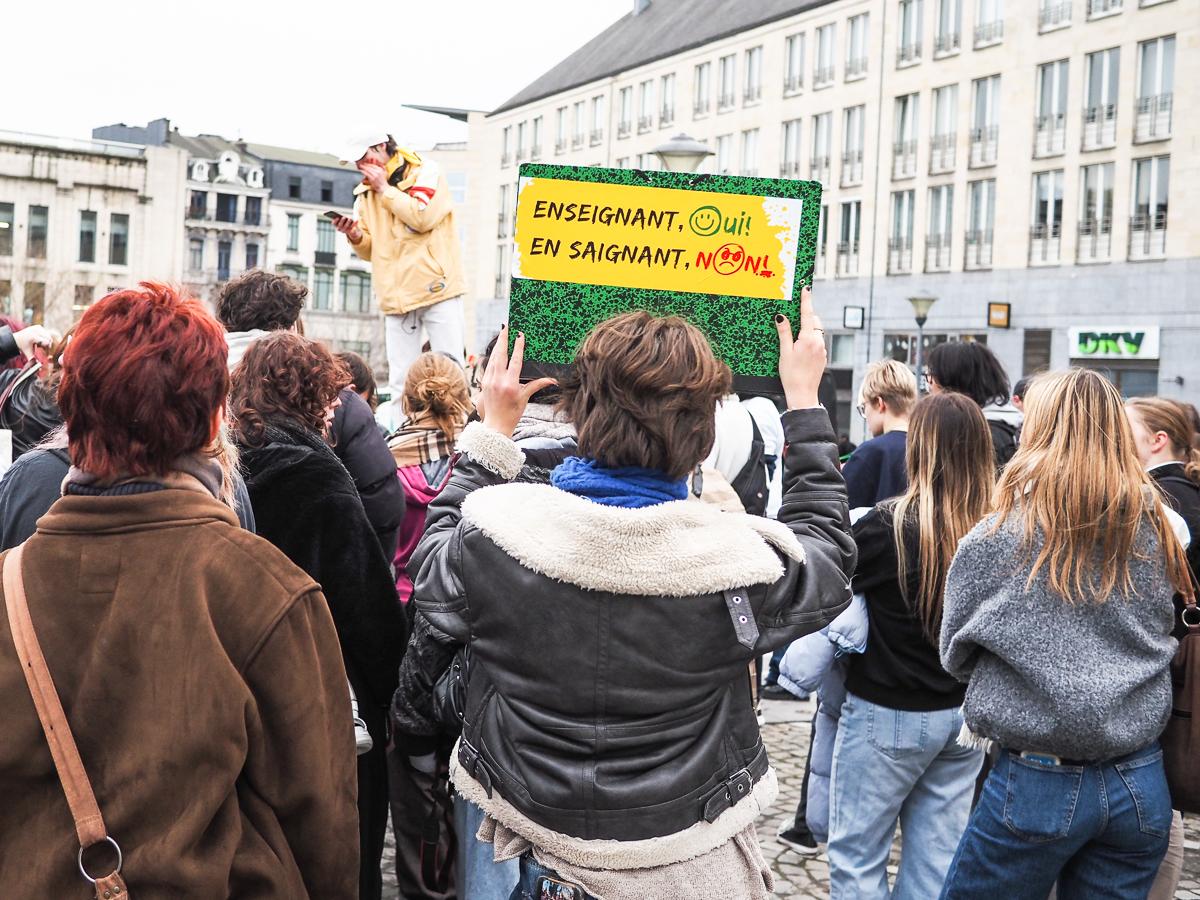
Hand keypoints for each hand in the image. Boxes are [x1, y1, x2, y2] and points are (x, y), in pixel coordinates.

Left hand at [14, 324, 57, 358]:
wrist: (16, 339)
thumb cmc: (23, 347)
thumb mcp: (28, 354)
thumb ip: (34, 361)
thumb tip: (39, 370)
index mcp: (33, 337)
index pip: (47, 342)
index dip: (47, 348)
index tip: (42, 351)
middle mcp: (36, 330)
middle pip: (49, 339)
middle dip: (47, 344)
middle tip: (40, 347)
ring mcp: (37, 327)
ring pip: (49, 336)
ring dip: (46, 341)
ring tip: (39, 344)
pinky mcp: (38, 326)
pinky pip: (46, 333)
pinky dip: (44, 337)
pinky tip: (39, 339)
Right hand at [332, 215, 362, 243]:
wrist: (353, 232)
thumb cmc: (347, 224)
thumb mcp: (345, 221)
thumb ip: (342, 218)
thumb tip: (343, 216)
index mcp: (338, 226)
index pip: (334, 224)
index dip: (335, 221)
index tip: (337, 217)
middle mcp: (341, 229)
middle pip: (340, 225)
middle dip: (342, 221)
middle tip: (344, 217)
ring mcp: (346, 231)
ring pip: (346, 227)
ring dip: (348, 222)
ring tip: (349, 219)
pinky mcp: (352, 232)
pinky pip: (353, 228)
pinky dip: (355, 224)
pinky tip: (357, 220)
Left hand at [358, 162, 388, 193]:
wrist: (383, 187)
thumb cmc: (382, 181)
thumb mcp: (384, 173)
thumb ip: (381, 167)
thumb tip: (375, 163)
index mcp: (380, 170)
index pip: (373, 165)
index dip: (368, 164)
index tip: (365, 163)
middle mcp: (378, 172)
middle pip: (370, 166)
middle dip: (365, 165)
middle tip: (361, 164)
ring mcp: (375, 175)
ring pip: (368, 169)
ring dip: (363, 167)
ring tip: (360, 166)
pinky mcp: (372, 179)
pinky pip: (366, 174)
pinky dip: (363, 171)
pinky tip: (361, 170)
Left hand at [480, 326, 556, 438]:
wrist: (496, 425)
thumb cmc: (513, 413)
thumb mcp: (525, 398)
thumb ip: (537, 385)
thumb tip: (553, 380)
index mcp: (510, 384)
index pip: (515, 360)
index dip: (518, 346)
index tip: (520, 335)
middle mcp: (498, 381)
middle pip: (500, 354)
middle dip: (503, 339)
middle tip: (506, 326)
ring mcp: (489, 381)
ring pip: (493, 358)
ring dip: (498, 345)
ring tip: (502, 334)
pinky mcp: (484, 382)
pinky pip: (489, 365)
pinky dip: (493, 356)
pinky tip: (496, 349)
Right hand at [775, 287, 826, 410]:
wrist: (803, 394)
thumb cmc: (791, 375)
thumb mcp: (784, 352)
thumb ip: (784, 333)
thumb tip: (781, 317)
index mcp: (808, 339)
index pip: (808, 314)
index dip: (806, 300)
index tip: (806, 288)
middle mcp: (819, 343)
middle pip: (814, 322)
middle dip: (806, 319)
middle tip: (793, 322)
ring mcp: (822, 350)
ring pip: (816, 332)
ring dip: (807, 331)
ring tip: (795, 341)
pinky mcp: (823, 357)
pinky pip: (817, 343)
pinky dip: (810, 341)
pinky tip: (800, 351)